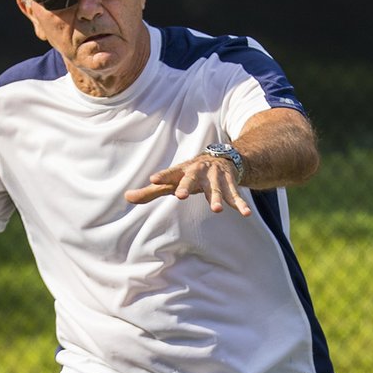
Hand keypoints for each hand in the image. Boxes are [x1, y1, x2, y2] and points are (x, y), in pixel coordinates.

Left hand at [124, 152, 251, 215]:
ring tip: (217, 210)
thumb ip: (150, 192)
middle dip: (187, 186)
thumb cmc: (189, 174)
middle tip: (181, 195)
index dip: (162, 176)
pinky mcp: (230, 184)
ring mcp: (215, 178)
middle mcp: (198, 172)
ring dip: (216, 198)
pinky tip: (245, 214)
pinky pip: (235, 195)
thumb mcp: (171, 181)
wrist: (221, 158)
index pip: (169, 174)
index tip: (153, 180)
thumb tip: (127, 197)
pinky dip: (240, 204)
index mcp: (182, 171)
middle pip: (191, 179)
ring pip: (215, 189)